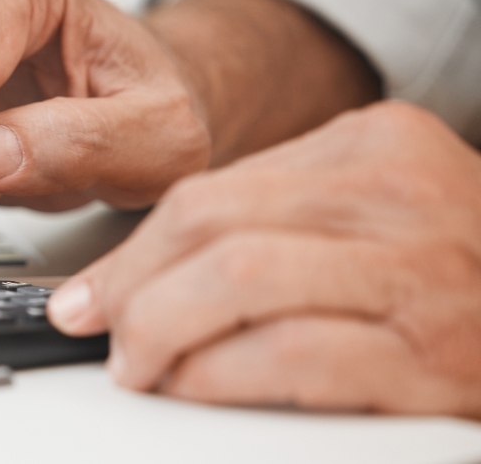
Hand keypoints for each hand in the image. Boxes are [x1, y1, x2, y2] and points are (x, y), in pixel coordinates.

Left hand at [48, 101, 480, 416]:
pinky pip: (291, 355)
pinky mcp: (431, 357)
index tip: (90, 287)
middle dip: (130, 284)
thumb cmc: (460, 275)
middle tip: (92, 323)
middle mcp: (400, 195)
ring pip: (239, 278)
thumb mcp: (381, 214)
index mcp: (376, 147)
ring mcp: (421, 272)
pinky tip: (191, 387)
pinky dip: (219, 375)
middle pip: (213, 224)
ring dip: (160, 327)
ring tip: (134, 362)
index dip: (134, 246)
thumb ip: (284, 221)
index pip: (214, 188)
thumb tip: (153, 268)